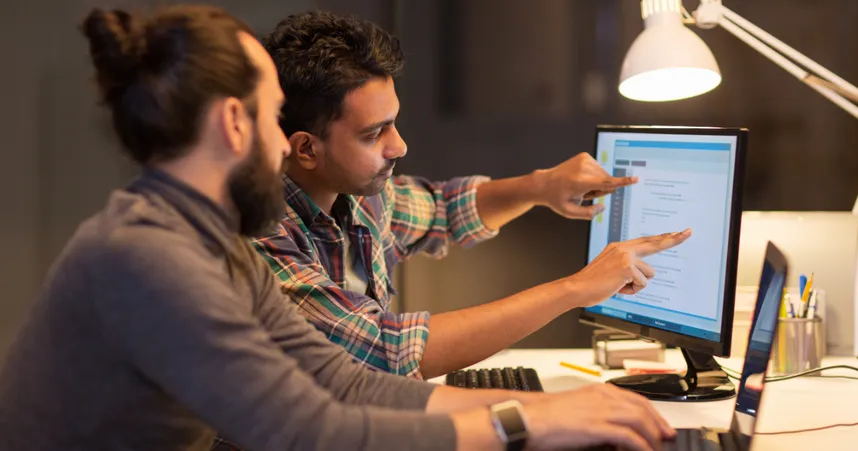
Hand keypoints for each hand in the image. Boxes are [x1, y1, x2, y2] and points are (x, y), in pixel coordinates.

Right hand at [524, 384, 674, 450]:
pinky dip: (641, 445)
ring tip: (657, 447)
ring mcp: (600, 410)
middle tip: (667, 437)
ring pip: (639, 419)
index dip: (652, 412)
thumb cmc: (545, 417)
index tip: (660, 424)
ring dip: (652, 435)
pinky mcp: (596, 426)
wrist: (527, 419)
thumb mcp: (577, 409)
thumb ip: (597, 413)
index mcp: (597, 390)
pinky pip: (628, 436)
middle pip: (641, 407)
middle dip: (658, 423)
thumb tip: (613, 430)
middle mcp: (602, 396)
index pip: (634, 398)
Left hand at [533, 152, 637, 219]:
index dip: (622, 183)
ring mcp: (584, 160)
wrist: (544, 183)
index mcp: (580, 182)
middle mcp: (583, 168)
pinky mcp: (585, 156)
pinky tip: (580, 179)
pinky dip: (593, 176)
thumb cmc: (557, 199)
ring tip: (580, 186)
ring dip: (596, 183)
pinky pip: (599, 169)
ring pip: (604, 175)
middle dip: (600, 190)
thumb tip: (602, 206)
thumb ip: (589, 213)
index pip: (606, 183)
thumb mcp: (570, 212)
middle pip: (606, 181)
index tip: (636, 179)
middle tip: (582, 194)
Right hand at [569, 230, 691, 306]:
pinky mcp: (628, 267)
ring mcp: (626, 256)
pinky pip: (643, 284)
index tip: (676, 233)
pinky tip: (617, 288)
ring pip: (649, 274)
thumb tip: (644, 274)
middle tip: (689, 232)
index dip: (662, 238)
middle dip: (673, 240)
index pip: (646, 241)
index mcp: (619, 247)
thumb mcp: (610, 270)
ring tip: (617, 286)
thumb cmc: (592, 284)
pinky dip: (632, 291)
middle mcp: (623, 248)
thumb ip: (626, 266)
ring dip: (636, 285)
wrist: (577, 288)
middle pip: (655, 244)